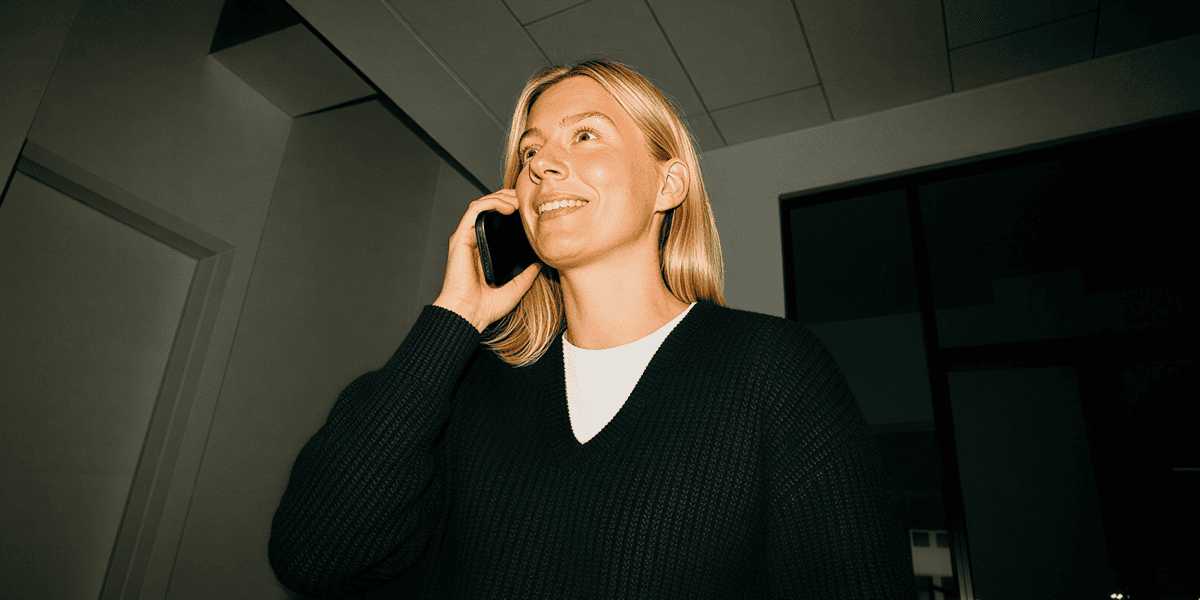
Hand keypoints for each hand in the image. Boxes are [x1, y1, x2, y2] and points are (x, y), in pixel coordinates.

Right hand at [433, 189, 541, 332]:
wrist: (469, 314)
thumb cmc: (486, 306)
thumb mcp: (516, 287)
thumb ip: (527, 274)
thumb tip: (540, 263)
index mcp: (484, 250)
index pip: (496, 221)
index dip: (511, 209)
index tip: (530, 209)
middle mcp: (473, 241)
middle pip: (489, 208)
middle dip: (508, 198)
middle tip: (526, 199)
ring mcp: (466, 238)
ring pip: (481, 205)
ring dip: (501, 197)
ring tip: (519, 200)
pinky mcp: (460, 237)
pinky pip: (474, 211)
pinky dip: (491, 203)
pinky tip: (508, 206)